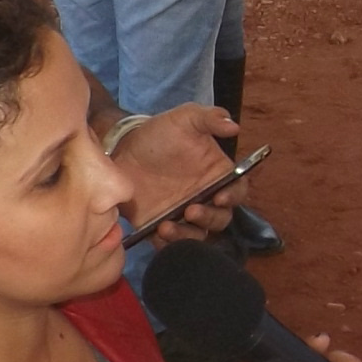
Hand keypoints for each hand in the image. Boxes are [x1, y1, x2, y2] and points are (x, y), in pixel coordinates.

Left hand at [113, 102, 241, 243]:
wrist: (123, 148)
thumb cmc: (160, 133)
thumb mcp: (186, 118)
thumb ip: (210, 118)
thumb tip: (234, 126)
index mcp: (217, 175)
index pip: (237, 190)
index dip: (234, 196)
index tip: (221, 196)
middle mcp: (205, 198)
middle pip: (221, 218)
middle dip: (209, 218)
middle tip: (190, 210)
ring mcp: (183, 215)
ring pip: (198, 235)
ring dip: (188, 235)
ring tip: (167, 226)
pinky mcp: (161, 226)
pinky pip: (171, 243)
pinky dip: (168, 243)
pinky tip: (158, 231)